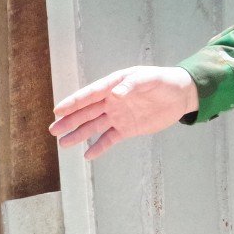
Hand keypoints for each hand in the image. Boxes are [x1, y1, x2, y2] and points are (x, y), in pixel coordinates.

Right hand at [50, 66, 197, 158]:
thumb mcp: (149, 79)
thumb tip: (116, 94)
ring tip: (63, 143)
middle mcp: (112, 101)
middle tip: (53, 130)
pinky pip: (110, 139)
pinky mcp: (127, 129)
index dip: (74, 102)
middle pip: (86, 112)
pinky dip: (99, 147)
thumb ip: (131, 85)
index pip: (90, 95)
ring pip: (94, 127)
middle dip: (69, 121)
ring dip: (78, 134)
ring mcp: (118, 116)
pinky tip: (87, 155)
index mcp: (113, 85)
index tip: (58, 110)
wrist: (181, 95)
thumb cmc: (163, 81)